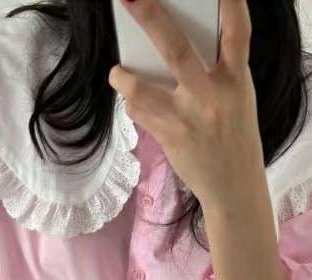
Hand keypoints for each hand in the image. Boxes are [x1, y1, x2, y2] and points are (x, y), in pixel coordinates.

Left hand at [109, 0, 264, 208]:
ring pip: (144, 89)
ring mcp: (188, 118)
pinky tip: (135, 103)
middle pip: (178, 50)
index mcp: (236, 81)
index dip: (232, 5)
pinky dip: (133, 105)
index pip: (238, 34)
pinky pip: (141, 114)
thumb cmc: (233, 138)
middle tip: (131, 0)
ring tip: (116, 72)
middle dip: (151, 19)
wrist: (234, 187)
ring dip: (124, 79)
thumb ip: (216, 74)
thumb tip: (173, 52)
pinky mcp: (170, 138)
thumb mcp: (237, 100)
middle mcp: (212, 97)